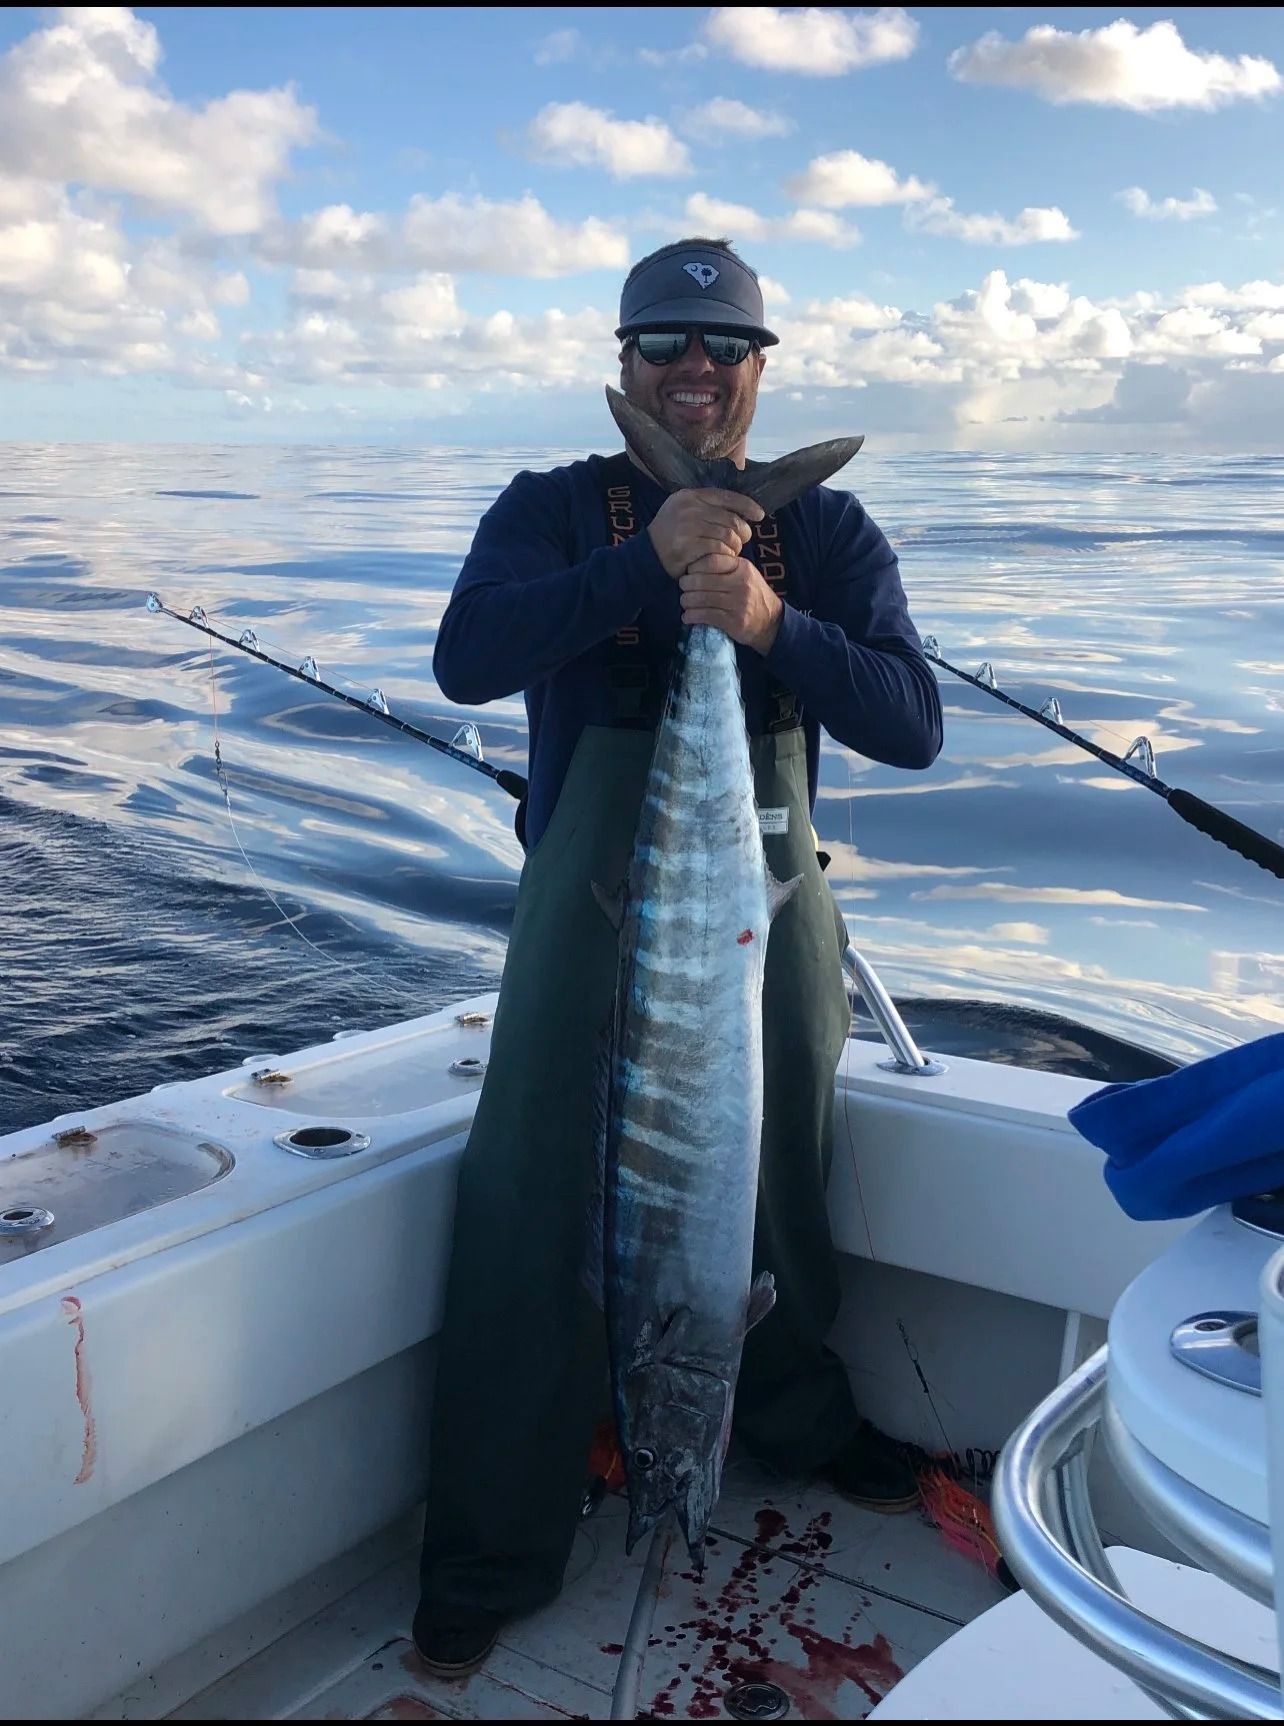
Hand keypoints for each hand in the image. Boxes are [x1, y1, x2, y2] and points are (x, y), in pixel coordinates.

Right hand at [646, 488, 763, 580]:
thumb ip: (707, 506)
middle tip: (742, 541)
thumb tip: (740, 508)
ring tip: (731, 551)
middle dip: (743, 532)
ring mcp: (688, 527)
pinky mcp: (688, 546)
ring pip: (728, 536)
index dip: (747, 505)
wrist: (647, 556)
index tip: (759, 514)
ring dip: (734, 547)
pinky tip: (723, 559)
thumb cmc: (670, 534)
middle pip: (731, 519)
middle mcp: (689, 508)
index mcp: (690, 496)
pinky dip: (725, 556)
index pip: (727, 496)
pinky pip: (719, 550)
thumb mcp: (684, 511)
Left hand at [680, 553, 783, 654]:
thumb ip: (725, 566)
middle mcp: (740, 584)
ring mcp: (737, 603)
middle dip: (686, 585)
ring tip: (685, 602)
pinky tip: (688, 616)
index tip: (690, 572)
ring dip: (686, 601)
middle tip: (684, 588)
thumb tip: (695, 564)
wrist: (770, 621)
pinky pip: (704, 616)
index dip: (695, 566)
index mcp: (742, 568)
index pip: (711, 560)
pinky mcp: (733, 621)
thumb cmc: (752, 594)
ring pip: (700, 599)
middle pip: (701, 580)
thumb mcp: (745, 574)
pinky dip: (690, 616)